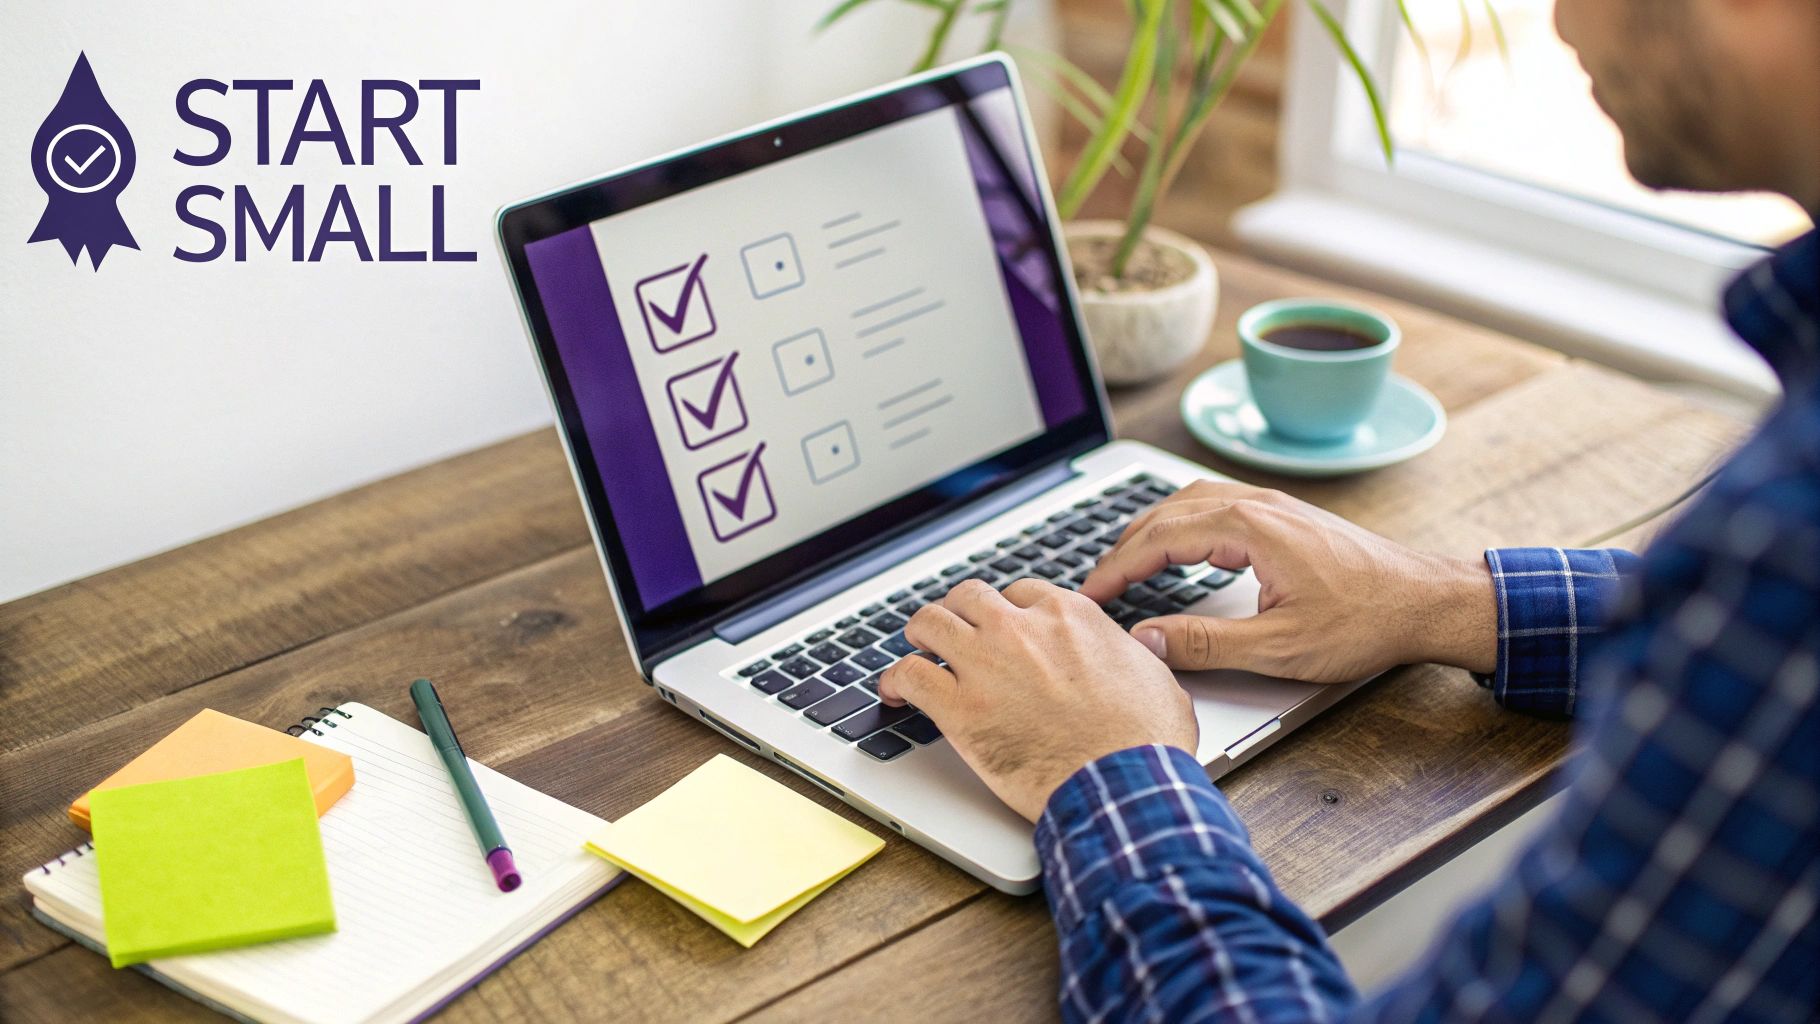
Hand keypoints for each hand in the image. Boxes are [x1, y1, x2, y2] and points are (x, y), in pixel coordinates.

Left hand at [878, 578, 1197, 821]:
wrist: (1122, 784)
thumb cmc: (1145, 740)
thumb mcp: (1156, 677)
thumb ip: (1135, 655)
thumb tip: (1139, 651)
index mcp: (1068, 616)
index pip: (1020, 593)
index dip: (1006, 612)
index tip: (1002, 628)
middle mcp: (1020, 628)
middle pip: (968, 597)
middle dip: (958, 613)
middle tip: (953, 633)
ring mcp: (984, 664)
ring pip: (929, 623)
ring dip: (920, 635)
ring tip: (917, 649)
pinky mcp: (957, 707)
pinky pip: (908, 675)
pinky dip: (893, 680)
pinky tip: (892, 691)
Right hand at [1080, 481, 1497, 681]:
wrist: (1426, 601)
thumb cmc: (1366, 622)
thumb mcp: (1279, 647)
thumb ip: (1205, 644)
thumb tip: (1147, 640)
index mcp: (1250, 527)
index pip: (1159, 539)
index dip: (1117, 568)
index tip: (1091, 595)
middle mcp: (1258, 504)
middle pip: (1167, 512)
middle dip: (1124, 547)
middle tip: (1097, 584)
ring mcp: (1274, 505)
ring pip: (1190, 502)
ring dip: (1151, 528)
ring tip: (1125, 561)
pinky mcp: (1286, 515)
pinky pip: (1216, 505)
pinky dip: (1182, 523)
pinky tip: (1180, 544)